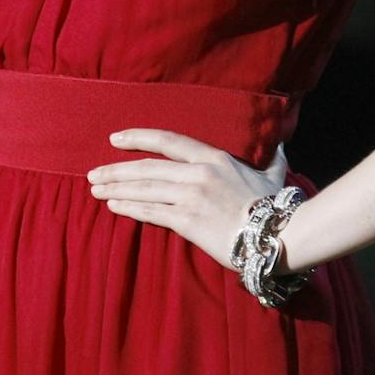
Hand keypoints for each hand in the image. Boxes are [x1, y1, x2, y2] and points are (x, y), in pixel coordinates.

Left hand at [88, 131, 290, 268]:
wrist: (278, 236)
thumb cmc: (277, 207)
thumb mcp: (273, 174)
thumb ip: (273, 156)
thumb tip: (282, 142)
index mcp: (214, 158)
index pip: (167, 141)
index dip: (137, 138)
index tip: (115, 139)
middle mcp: (198, 173)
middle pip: (146, 168)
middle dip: (115, 170)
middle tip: (93, 174)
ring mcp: (191, 197)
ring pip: (143, 189)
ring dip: (116, 189)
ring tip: (95, 190)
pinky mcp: (187, 222)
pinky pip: (150, 212)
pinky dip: (129, 208)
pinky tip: (114, 206)